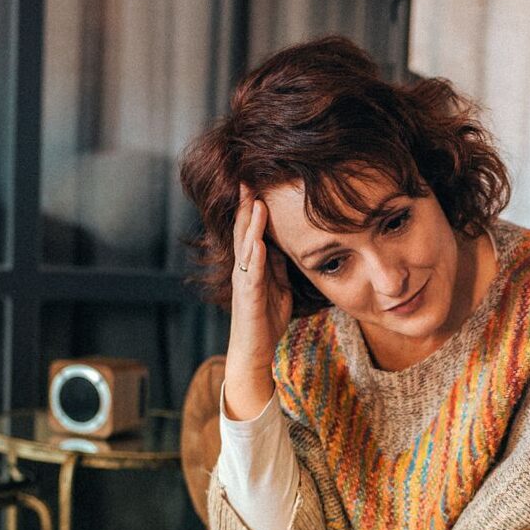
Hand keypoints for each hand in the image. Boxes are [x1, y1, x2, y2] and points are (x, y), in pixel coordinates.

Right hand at [223, 186, 293, 419]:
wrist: (255, 351)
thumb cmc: (266, 319)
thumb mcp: (280, 285)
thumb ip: (280, 265)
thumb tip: (286, 244)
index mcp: (252, 264)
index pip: (253, 229)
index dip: (255, 206)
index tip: (259, 182)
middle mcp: (244, 269)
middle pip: (244, 231)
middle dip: (247, 205)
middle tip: (248, 178)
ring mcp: (243, 282)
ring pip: (245, 247)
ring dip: (250, 225)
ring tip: (255, 202)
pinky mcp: (247, 299)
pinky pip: (250, 275)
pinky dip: (254, 258)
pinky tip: (258, 243)